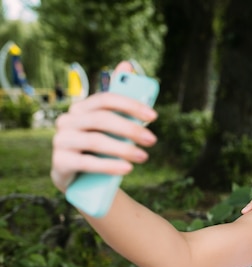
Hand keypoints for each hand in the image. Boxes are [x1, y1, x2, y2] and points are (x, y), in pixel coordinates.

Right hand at [50, 61, 157, 192]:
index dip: (130, 105)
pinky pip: (86, 163)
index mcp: (80, 109)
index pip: (105, 99)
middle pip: (102, 119)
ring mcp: (61, 142)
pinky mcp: (60, 163)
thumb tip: (127, 63)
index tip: (153, 117)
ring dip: (124, 149)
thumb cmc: (100, 148)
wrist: (82, 180)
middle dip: (131, 128)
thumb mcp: (111, 126)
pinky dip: (110, 165)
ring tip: (144, 157)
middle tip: (153, 140)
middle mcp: (66, 121)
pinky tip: (127, 169)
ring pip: (95, 141)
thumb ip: (119, 100)